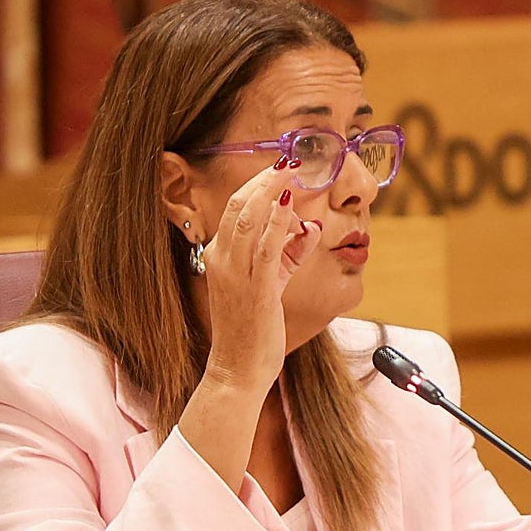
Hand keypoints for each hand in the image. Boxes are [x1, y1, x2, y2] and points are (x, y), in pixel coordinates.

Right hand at [201, 160, 321, 397]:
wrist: (236, 370)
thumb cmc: (251, 329)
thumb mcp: (272, 284)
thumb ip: (289, 254)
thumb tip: (311, 227)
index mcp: (219, 256)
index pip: (236, 209)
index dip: (259, 184)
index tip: (281, 167)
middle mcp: (222, 260)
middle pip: (240, 204)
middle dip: (265, 178)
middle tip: (290, 160)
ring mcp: (236, 274)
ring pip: (249, 218)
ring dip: (271, 189)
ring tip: (291, 169)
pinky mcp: (256, 290)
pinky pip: (266, 248)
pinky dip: (278, 222)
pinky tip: (290, 204)